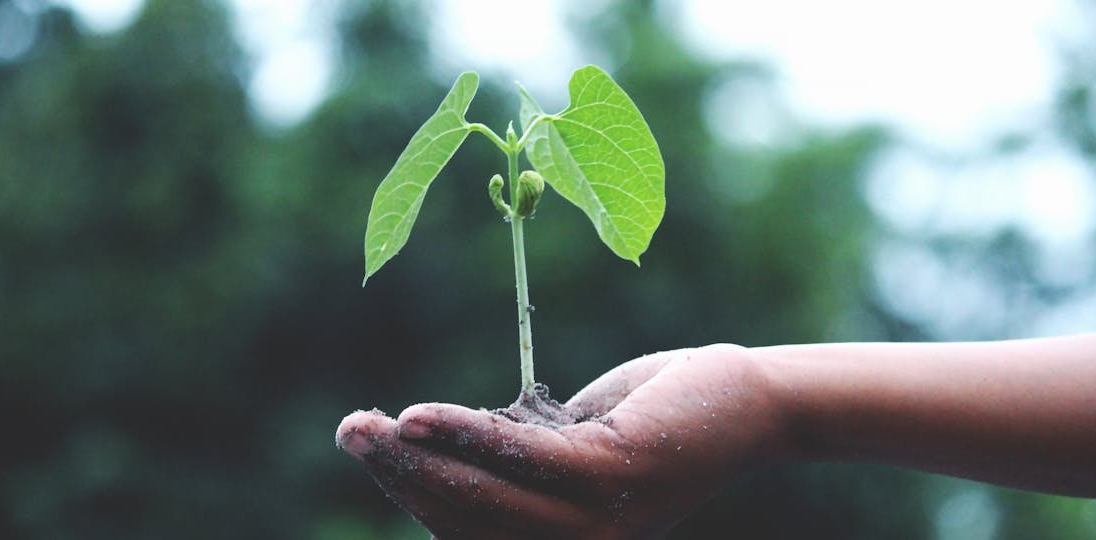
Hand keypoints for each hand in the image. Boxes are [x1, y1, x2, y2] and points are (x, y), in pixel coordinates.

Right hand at [336, 344, 786, 538]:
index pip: (469, 533)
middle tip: (349, 430)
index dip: (413, 494)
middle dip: (400, 475)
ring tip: (366, 426)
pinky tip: (419, 416)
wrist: (745, 403)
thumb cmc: (656, 419)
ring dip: (417, 458)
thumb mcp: (574, 445)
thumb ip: (518, 461)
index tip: (373, 450)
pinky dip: (465, 435)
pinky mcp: (612, 476)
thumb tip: (444, 451)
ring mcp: (597, 522)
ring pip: (484, 496)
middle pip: (465, 519)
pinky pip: (521, 458)